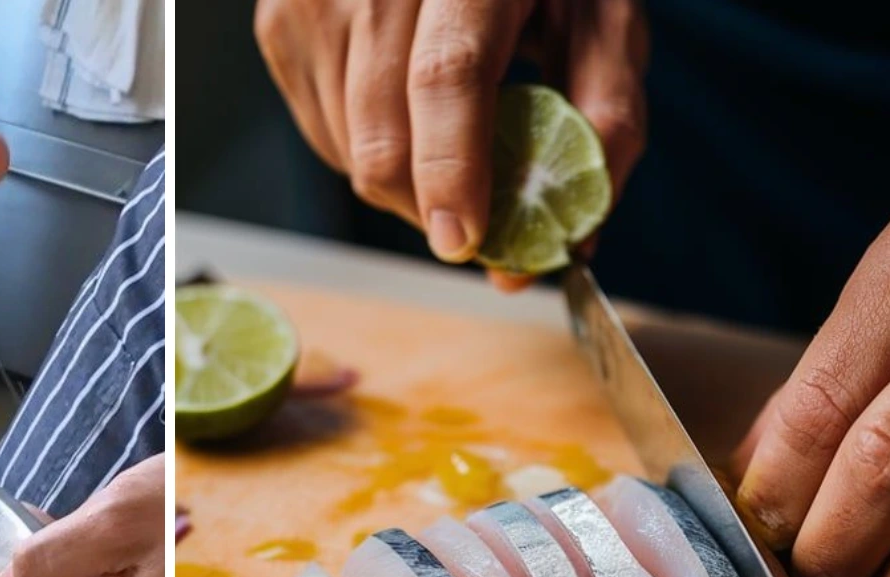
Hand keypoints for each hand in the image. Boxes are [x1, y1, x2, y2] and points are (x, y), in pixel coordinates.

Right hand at [253, 0, 646, 282]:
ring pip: (349, 152)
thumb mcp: (601, 20)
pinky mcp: (281, 23)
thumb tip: (574, 237)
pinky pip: (323, 136)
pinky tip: (403, 113)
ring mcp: (315, 0)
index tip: (463, 239)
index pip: (446, 74)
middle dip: (430, 205)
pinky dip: (367, 153)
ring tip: (446, 140)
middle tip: (477, 217)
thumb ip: (608, 117)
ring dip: (403, 182)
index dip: (452, 167)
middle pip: (384, 135)